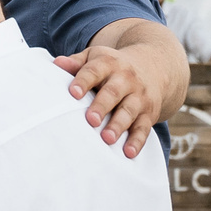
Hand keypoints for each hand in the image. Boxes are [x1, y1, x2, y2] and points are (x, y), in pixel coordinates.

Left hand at [54, 34, 177, 155]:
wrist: (152, 68)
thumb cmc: (112, 67)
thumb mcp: (95, 58)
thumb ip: (76, 63)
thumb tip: (57, 63)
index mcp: (108, 64)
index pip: (94, 71)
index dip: (83, 81)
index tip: (73, 93)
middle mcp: (125, 79)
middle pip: (113, 92)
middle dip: (102, 106)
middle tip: (91, 120)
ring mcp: (139, 97)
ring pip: (129, 111)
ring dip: (118, 125)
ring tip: (107, 139)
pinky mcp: (148, 114)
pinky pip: (144, 128)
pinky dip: (137, 141)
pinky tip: (129, 153)